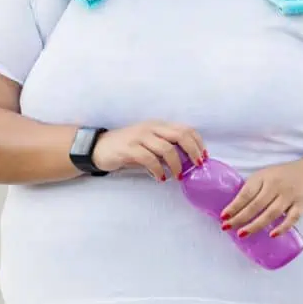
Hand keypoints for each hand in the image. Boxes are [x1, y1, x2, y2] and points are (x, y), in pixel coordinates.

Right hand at [91, 121, 205, 181]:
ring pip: (167, 148)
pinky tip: (160, 178)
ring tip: (177, 176)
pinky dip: (158, 170)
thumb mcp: (149, 144)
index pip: (186, 129)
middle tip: (196, 166)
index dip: (198, 143)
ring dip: (176, 164)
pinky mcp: (129, 148)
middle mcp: (151, 128)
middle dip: (193, 151)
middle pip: (180, 135)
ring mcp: (140, 136)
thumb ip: (166, 149)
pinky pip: (149, 159)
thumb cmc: (127, 148)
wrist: (99, 148)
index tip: (203, 157)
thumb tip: (188, 162)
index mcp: (159, 126)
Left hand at [219, 161, 302, 237]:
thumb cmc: (283, 177)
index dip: (234, 205)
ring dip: (256, 224)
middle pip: (256, 204)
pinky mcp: (302, 205)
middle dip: (240, 217)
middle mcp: (276, 185)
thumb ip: (253, 189)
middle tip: (227, 227)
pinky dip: (282, 227)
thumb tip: (233, 209)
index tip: (223, 216)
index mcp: (263, 177)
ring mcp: (289, 195)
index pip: (246, 193)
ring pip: (271, 212)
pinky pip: (292, 218)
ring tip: (242, 234)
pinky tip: (272, 234)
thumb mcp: (266, 176)